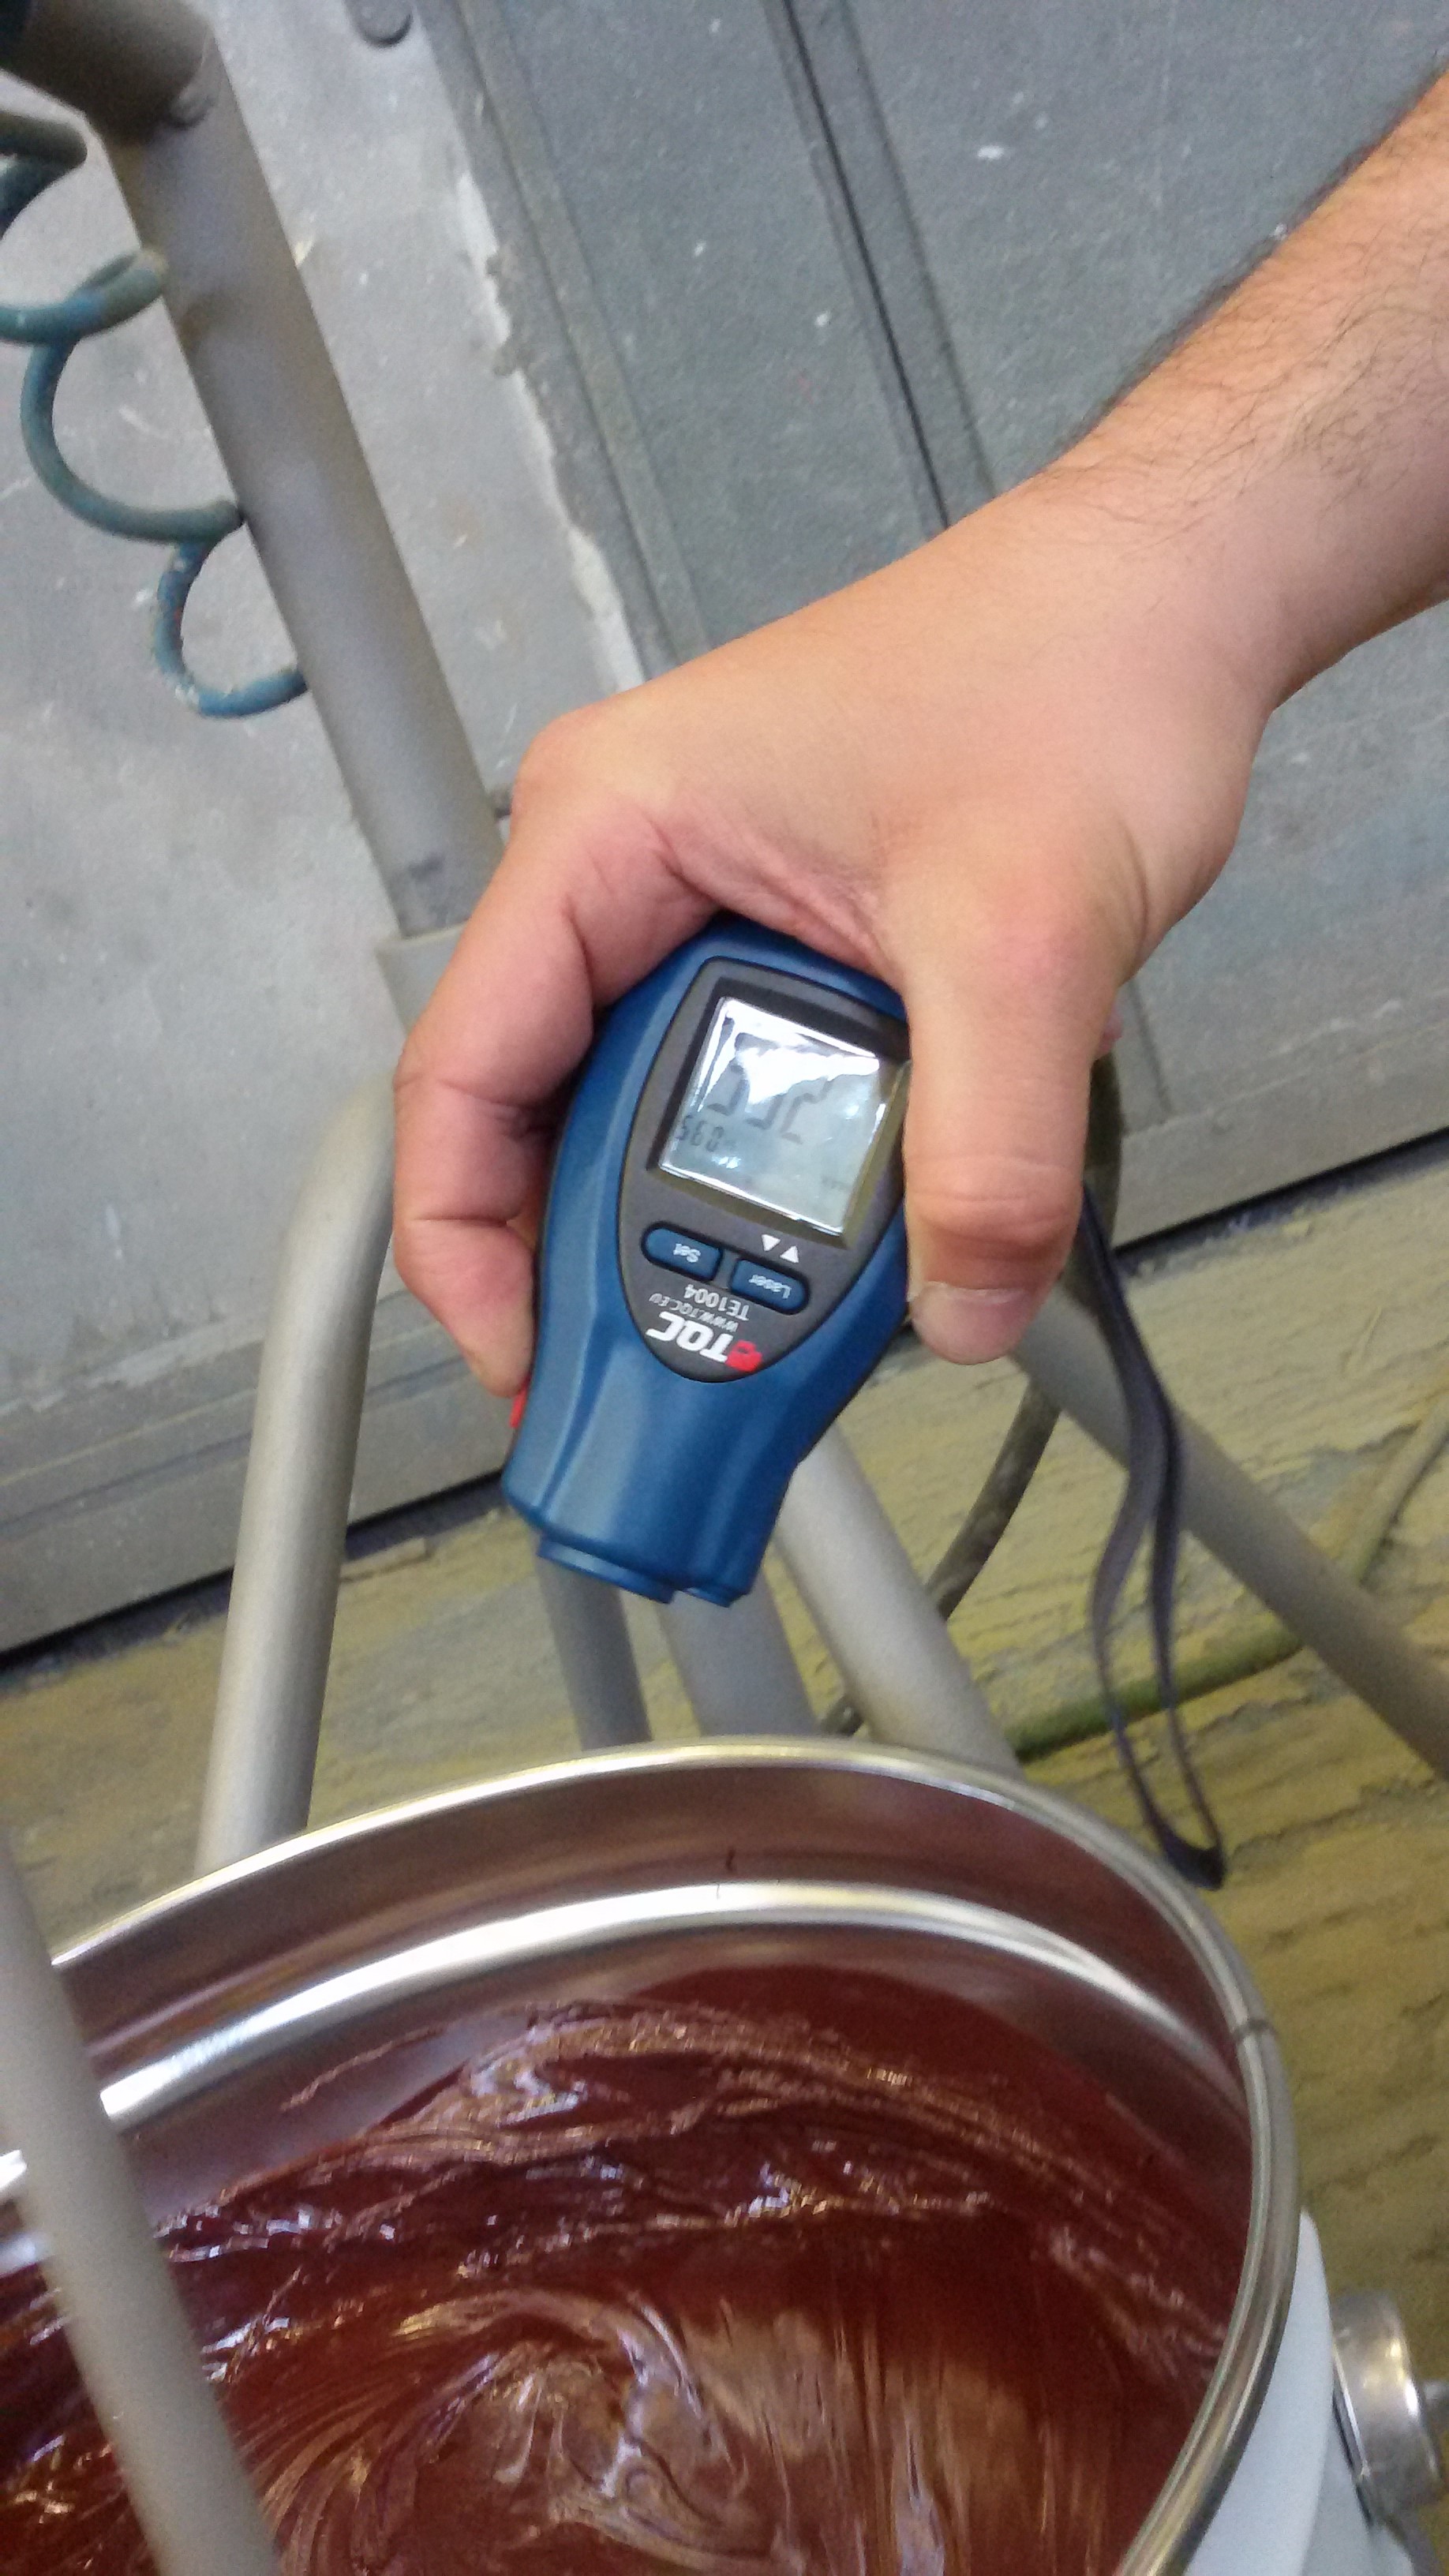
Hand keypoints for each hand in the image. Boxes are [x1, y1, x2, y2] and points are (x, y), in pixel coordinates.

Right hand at [393, 467, 1269, 1395]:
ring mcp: (693, 905)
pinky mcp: (771, 944)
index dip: (470, 1248)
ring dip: (697, 1232)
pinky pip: (728, 1095)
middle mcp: (623, 868)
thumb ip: (990, 1148)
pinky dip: (771, 1185)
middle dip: (599, 1268)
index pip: (461, 1075)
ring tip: (766, 1333)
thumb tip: (959, 1310)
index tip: (529, 1370)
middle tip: (669, 1388)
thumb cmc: (1072, 672)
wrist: (1166, 607)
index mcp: (605, 828)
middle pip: (543, 1119)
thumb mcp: (1026, 934)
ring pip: (641, 1117)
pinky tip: (826, 1254)